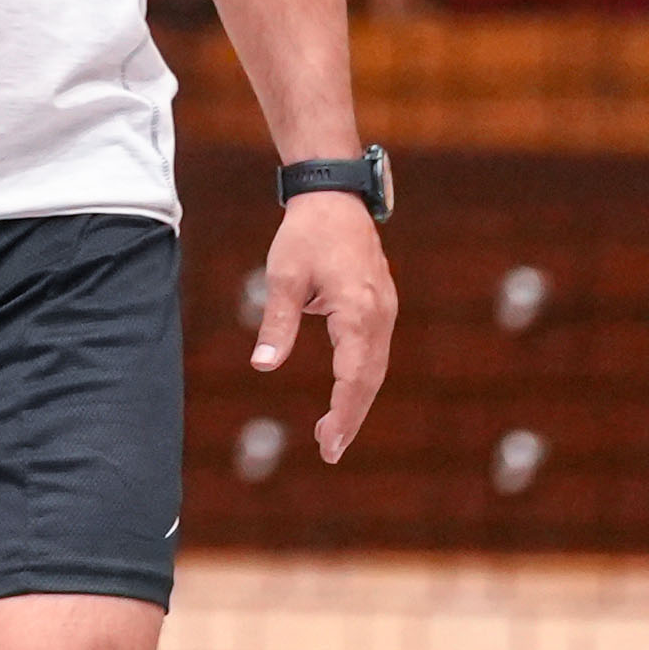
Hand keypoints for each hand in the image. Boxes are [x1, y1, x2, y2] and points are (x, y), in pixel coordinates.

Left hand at [250, 191, 396, 462]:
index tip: (327, 443)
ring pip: (375, 369)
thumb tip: (263, 365)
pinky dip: (361, 380)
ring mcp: (385, 311)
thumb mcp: (283, 277)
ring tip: (333, 435)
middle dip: (351, 418)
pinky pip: (374, 354)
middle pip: (369, 380)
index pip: (353, 376)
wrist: (335, 198)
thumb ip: (276, 323)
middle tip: (329, 452)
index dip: (342, 413)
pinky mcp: (381, 308)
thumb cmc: (306, 235)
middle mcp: (379, 314)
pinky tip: (345, 398)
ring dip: (356, 403)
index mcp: (357, 310)